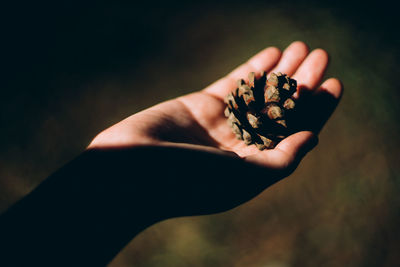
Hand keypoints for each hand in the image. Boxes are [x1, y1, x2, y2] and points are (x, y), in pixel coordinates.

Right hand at [87, 41, 342, 213]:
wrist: (129, 171)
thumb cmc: (187, 180)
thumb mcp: (242, 179)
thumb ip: (281, 160)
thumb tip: (313, 137)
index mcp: (254, 167)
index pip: (293, 134)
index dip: (316, 110)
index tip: (334, 83)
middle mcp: (240, 146)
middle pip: (280, 110)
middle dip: (301, 83)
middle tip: (321, 54)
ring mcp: (220, 125)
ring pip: (258, 94)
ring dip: (281, 71)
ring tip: (300, 47)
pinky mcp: (200, 106)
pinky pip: (233, 85)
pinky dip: (252, 70)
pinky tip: (271, 54)